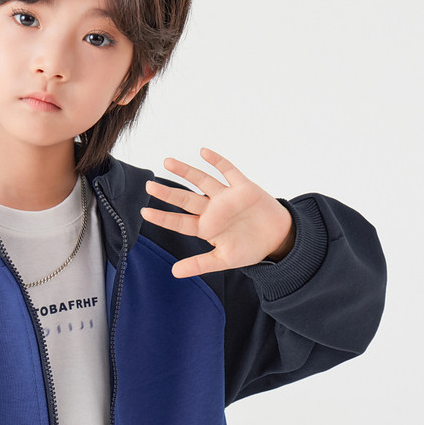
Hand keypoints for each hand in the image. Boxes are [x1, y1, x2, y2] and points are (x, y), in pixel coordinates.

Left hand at [140, 147, 295, 277]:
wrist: (279, 238)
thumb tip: (174, 273)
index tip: (144, 212)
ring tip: (167, 162)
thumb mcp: (224, 260)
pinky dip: (217, 161)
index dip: (163, 217)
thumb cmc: (251, 248)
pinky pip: (228, 171)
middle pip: (185, 199)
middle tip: (148, 186)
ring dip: (185, 171)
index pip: (180, 221)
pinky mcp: (243, 187)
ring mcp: (226, 197)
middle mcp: (213, 210)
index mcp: (207, 228)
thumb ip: (200, 264)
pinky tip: (203, 152)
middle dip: (167, 193)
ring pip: (202, 181)